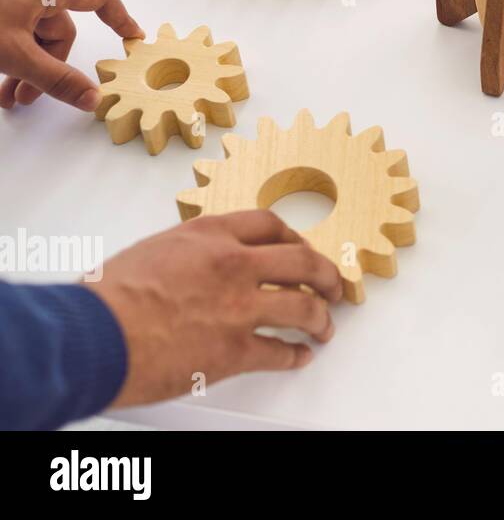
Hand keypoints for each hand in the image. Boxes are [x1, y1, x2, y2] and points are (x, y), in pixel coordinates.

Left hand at [0, 0, 142, 111]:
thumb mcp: (14, 56)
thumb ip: (56, 80)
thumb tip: (94, 99)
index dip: (120, 18)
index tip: (131, 40)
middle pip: (58, 29)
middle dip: (47, 67)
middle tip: (27, 98)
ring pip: (30, 33)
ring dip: (24, 67)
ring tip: (6, 98)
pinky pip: (10, 28)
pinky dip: (8, 54)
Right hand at [90, 210, 342, 407]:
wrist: (92, 335)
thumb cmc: (107, 297)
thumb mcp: (153, 250)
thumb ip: (189, 254)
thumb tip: (200, 267)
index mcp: (211, 235)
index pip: (270, 225)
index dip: (295, 238)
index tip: (302, 248)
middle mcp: (234, 265)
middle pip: (303, 262)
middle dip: (325, 275)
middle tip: (333, 286)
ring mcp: (239, 308)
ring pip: (303, 308)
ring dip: (320, 319)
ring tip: (325, 326)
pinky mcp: (235, 350)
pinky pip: (280, 352)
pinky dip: (295, 356)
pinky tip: (300, 356)